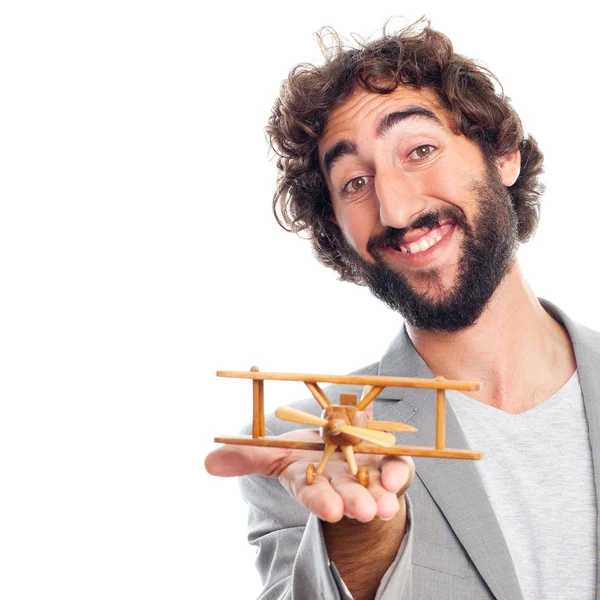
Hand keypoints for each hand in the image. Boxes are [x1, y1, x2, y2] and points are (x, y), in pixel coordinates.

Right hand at [205, 429, 414, 522]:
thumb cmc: (308, 454)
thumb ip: (246, 457)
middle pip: (349, 494)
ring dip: (382, 497)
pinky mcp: (389, 461)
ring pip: (377, 488)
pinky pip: (399, 468)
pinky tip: (396, 477)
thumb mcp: (275, 453)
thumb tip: (207, 463)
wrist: (342, 444)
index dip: (321, 501)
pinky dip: (399, 474)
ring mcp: (368, 472)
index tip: (330, 510)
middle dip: (355, 503)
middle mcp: (342, 482)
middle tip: (365, 511)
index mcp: (313, 480)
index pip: (315, 494)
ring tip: (386, 505)